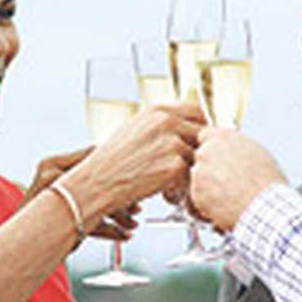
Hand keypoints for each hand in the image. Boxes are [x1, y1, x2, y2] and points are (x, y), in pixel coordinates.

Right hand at [24, 148, 139, 240]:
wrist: (17, 243)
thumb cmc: (41, 215)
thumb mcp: (58, 188)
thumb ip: (80, 177)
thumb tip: (121, 174)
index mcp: (51, 163)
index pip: (94, 154)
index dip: (117, 167)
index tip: (137, 180)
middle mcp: (50, 176)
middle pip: (99, 179)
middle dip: (123, 197)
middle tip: (139, 209)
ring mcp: (52, 198)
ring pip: (99, 202)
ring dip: (121, 216)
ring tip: (133, 225)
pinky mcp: (57, 222)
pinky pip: (94, 225)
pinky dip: (113, 231)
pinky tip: (125, 235)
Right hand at [65, 101, 203, 215]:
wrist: (98, 182)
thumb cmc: (110, 161)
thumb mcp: (133, 129)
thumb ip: (158, 125)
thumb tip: (179, 126)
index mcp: (157, 111)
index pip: (197, 110)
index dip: (200, 126)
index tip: (198, 139)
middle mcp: (167, 122)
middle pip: (203, 133)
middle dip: (198, 149)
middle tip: (187, 164)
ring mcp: (172, 143)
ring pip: (197, 156)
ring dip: (189, 170)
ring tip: (170, 181)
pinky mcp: (175, 166)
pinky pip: (190, 176)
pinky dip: (182, 186)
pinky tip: (166, 191)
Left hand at [189, 128, 286, 230]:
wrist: (265, 206)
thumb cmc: (267, 181)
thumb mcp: (257, 152)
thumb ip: (237, 147)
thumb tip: (233, 151)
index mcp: (223, 137)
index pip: (205, 135)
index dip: (213, 148)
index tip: (218, 156)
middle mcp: (207, 151)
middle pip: (202, 157)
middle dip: (211, 168)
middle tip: (227, 180)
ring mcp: (199, 173)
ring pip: (199, 178)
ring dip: (209, 186)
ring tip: (230, 195)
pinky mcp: (196, 194)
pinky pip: (199, 197)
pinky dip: (208, 203)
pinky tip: (226, 205)